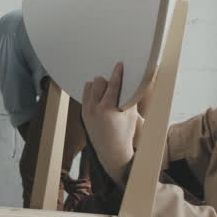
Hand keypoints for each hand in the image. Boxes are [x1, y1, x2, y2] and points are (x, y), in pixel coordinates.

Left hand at [81, 62, 139, 182]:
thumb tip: (132, 82)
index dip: (117, 73)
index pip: (113, 84)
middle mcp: (95, 108)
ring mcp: (87, 111)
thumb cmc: (124, 133)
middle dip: (107, 81)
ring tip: (106, 93)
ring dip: (98, 86)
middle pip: (98, 81)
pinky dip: (93, 93)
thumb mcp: (131, 115)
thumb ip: (130, 97)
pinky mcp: (83, 114)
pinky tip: (100, 98)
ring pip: (89, 86)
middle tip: (114, 86)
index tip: (119, 65)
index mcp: (108, 108)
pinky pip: (86, 95)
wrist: (112, 151)